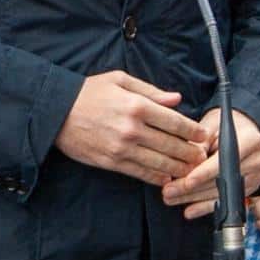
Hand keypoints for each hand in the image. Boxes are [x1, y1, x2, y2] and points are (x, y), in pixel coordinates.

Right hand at [53, 71, 208, 186]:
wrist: (56, 112)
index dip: (194, 131)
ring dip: (179, 168)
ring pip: (160, 163)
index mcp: (137, 105)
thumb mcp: (120, 80)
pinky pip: (141, 173)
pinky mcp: (112, 162)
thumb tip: (177, 99)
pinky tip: (167, 178)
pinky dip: (157, 177)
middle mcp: (133, 129)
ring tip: (190, 170)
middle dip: (191, 153)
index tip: (203, 136)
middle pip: (172, 145)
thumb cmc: (88, 92)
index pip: (175, 122)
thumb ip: (151, 91)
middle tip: (202, 156)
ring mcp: (123, 148)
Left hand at [162, 108, 259, 218]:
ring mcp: (255, 178)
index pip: (225, 160)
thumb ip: (200, 143)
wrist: (243, 129)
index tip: (187, 181)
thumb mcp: (211, 125)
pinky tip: (189, 210)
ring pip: (222, 194)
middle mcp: (257, 161)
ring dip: (194, 199)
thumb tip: (186, 164)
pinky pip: (226, 202)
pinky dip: (205, 207)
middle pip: (222, 180)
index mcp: (251, 141)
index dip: (205, 173)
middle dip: (193, 189)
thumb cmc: (224, 125)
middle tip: (169, 191)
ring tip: (171, 198)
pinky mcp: (249, 190)